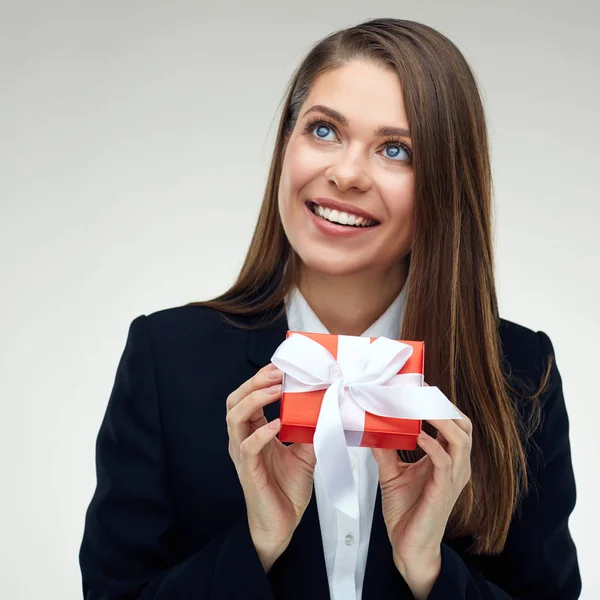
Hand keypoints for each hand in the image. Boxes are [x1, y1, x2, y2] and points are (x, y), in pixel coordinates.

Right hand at [226, 363, 316, 572]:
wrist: (283, 524)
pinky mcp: (248, 471)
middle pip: (235, 400)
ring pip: (234, 417)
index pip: (248, 397)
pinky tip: (277, 424)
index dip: (260, 379)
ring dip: (255, 399)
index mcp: (254, 431)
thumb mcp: (305, 452)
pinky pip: (247, 446)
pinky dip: (261, 432)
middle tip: (277, 372)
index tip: (281, 366)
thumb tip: (327, 406)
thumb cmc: (287, 488)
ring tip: (277, 390)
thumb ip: (310, 429)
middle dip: (254, 382)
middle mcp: (243, 439)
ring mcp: (243, 454)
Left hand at [371, 384, 472, 597]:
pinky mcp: (445, 490)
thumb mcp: (392, 473)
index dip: (439, 404)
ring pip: (460, 438)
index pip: (452, 424)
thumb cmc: (406, 511)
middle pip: (463, 425)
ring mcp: (454, 478)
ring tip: (420, 405)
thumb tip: (371, 426)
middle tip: (421, 390)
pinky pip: (444, 460)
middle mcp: (456, 466)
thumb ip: (386, 450)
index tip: (419, 387)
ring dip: (441, 418)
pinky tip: (416, 434)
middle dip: (444, 405)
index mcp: (447, 459)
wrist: (409, 547)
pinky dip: (431, 443)